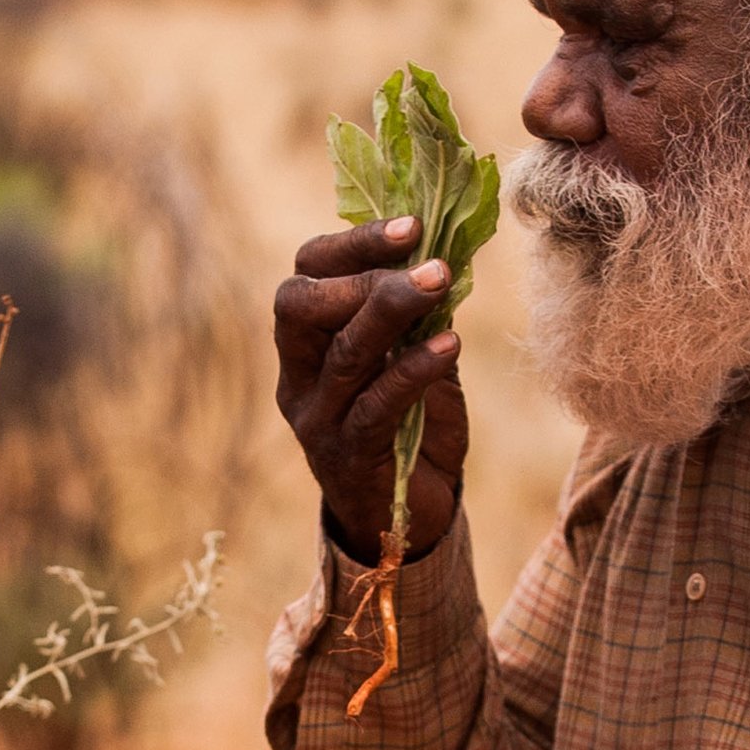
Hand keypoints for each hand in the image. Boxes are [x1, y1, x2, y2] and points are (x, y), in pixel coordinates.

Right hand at [273, 215, 470, 558]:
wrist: (408, 525)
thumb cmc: (412, 434)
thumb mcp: (415, 365)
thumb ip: (419, 320)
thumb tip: (446, 257)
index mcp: (306, 346)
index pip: (305, 276)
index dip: (352, 243)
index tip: (412, 224)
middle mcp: (298, 379)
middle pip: (298, 305)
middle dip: (361, 272)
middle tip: (426, 260)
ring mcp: (317, 420)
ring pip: (343, 351)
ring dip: (393, 308)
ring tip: (440, 279)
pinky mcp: (348, 457)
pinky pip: (376, 404)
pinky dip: (414, 368)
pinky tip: (450, 344)